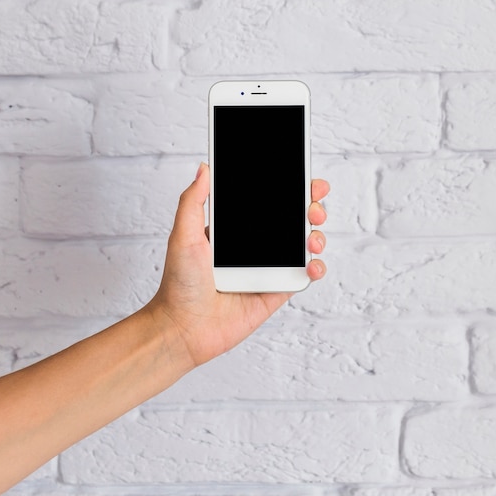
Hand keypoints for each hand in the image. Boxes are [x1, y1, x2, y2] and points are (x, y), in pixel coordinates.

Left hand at [147, 163, 328, 369]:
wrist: (184, 327)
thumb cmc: (179, 283)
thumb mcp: (182, 234)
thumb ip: (193, 200)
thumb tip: (204, 168)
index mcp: (236, 229)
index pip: (268, 202)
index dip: (290, 189)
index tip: (304, 179)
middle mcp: (255, 246)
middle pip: (292, 219)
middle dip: (310, 207)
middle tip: (313, 207)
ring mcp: (267, 268)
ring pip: (303, 245)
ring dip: (316, 235)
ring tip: (311, 238)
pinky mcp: (276, 290)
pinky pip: (303, 276)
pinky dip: (315, 268)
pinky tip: (311, 263)